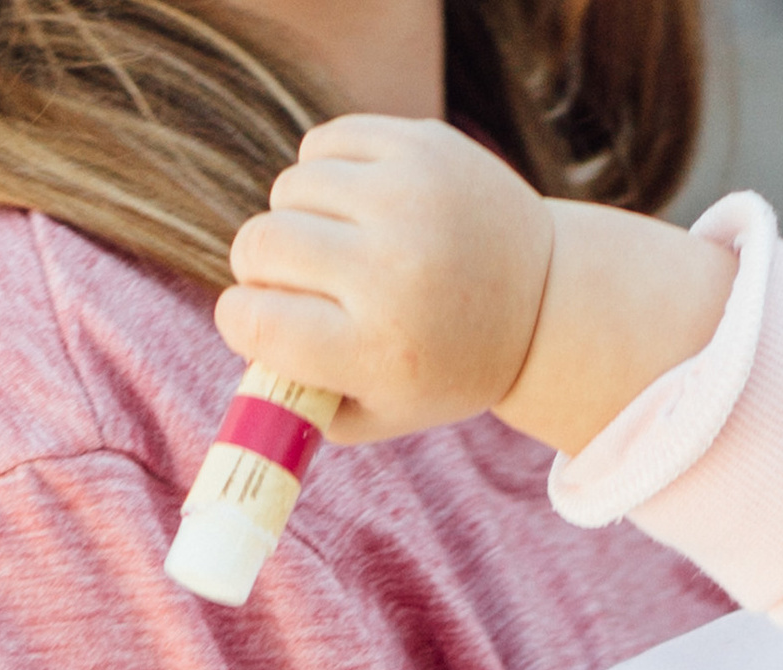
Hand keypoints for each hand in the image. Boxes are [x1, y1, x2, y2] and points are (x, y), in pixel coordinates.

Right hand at [218, 117, 731, 454]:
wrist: (544, 299)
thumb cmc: (444, 365)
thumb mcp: (379, 413)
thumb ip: (299, 402)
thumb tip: (238, 361)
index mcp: (378, 349)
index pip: (252, 321)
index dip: (241, 321)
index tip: (258, 322)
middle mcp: (392, 270)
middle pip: (257, 245)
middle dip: (257, 267)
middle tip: (289, 281)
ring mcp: (408, 198)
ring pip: (287, 189)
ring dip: (295, 218)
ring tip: (334, 243)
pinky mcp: (421, 144)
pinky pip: (323, 144)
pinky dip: (326, 173)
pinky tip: (356, 203)